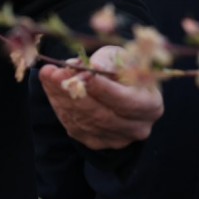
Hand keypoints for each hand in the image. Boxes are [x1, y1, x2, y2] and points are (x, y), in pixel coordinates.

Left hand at [38, 46, 162, 148]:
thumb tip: (92, 68)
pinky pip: (74, 126)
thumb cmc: (122, 67)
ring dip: (61, 97)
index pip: (125, 101)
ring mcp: (116, 139)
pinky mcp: (96, 142)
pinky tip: (51, 87)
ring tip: (48, 74)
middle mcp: (137, 128)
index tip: (81, 72)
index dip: (102, 88)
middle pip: (101, 114)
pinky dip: (60, 105)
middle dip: (74, 92)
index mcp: (150, 106)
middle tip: (54, 72)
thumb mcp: (121, 57)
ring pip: (84, 121)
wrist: (118, 87)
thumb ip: (107, 62)